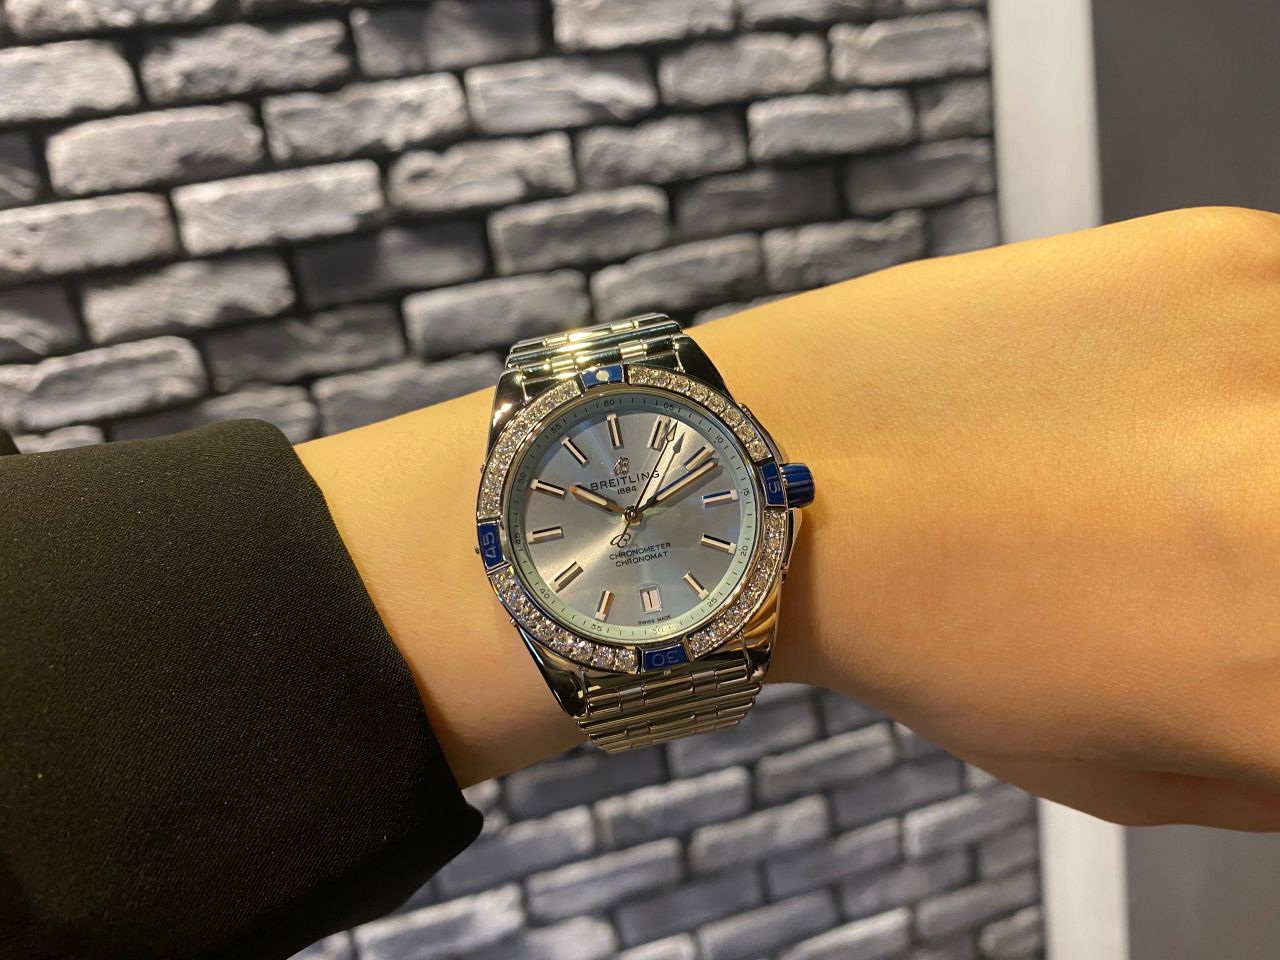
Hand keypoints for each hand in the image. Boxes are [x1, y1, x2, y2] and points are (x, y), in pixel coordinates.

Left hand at [301, 205, 1279, 818]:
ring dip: (1257, 448)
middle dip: (1267, 551)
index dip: (1273, 646)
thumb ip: (1272, 750)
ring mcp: (1276, 360)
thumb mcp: (1128, 766)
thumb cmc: (926, 636)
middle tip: (1204, 545)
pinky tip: (1152, 388)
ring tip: (1165, 469)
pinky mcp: (1225, 252)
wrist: (780, 477)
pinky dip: (1251, 363)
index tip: (1242, 620)